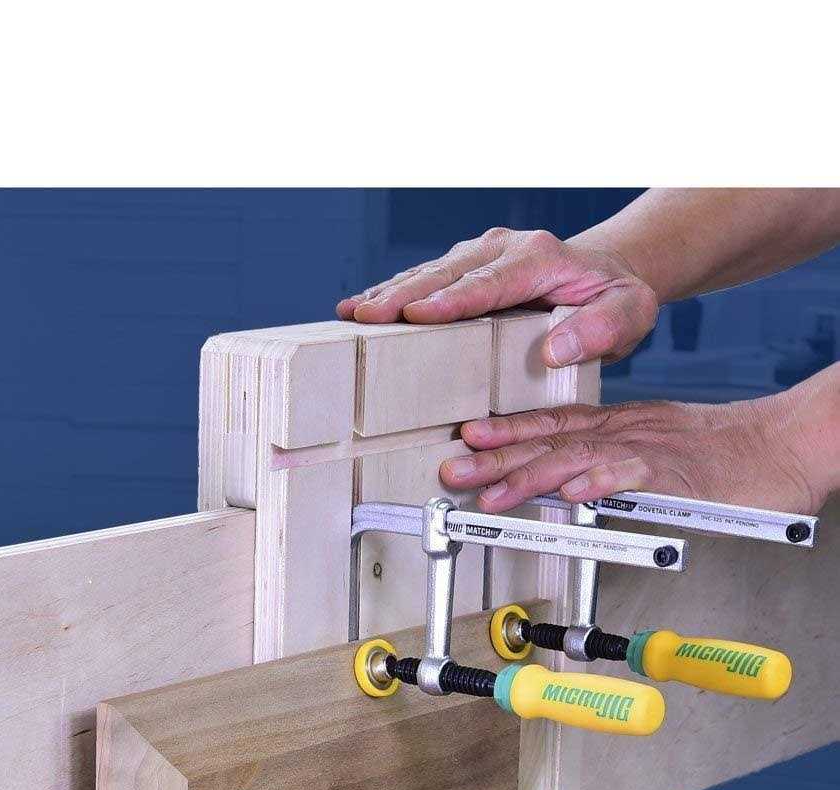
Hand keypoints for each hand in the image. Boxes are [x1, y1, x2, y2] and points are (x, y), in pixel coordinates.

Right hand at [336, 227, 658, 365]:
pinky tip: (359, 309)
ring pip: (428, 272)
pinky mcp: (464, 267)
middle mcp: (505, 248)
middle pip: (448, 273)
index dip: (454, 299)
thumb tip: (555, 348)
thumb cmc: (617, 300)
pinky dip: (391, 294)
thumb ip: (602, 329)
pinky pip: (424, 279)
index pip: (492, 282)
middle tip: (367, 317)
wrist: (608, 276)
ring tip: (351, 315)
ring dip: (388, 294)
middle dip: (404, 295)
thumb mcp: (630, 314)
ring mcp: (481, 254)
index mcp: (542, 258)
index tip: (419, 315)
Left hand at [440, 395, 824, 515]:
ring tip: (494, 490)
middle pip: (551, 442)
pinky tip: (574, 494)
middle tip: (455, 470)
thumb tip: (567, 486)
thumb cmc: (725, 453)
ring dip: (532, 475)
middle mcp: (626, 432)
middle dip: (498, 458)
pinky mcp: (678, 472)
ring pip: (579, 459)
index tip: (468, 440)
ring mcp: (649, 450)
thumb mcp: (652, 453)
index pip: (553, 425)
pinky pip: (634, 476)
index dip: (507, 433)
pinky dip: (602, 483)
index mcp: (619, 426)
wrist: (787, 443)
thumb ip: (609, 465)